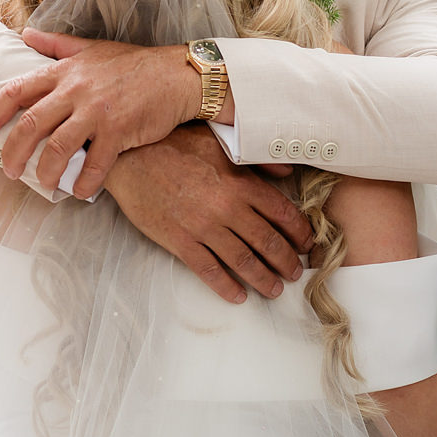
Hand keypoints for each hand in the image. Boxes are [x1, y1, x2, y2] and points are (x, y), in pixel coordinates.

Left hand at [0, 30, 197, 197]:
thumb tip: (24, 35)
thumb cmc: (133, 64)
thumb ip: (55, 45)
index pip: (16, 91)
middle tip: (7, 170)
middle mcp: (75, 91)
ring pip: (58, 148)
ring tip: (43, 184)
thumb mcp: (91, 48)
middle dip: (12, 152)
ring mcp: (97, 112)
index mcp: (64, 72)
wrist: (176, 75)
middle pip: (31, 125)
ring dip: (45, 172)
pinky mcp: (119, 131)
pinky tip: (80, 192)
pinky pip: (95, 164)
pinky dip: (84, 183)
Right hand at [104, 124, 312, 303]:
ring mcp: (203, 228)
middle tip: (296, 273)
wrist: (129, 158)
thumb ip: (254, 159)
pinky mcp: (179, 242)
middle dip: (286, 261)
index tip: (307, 243)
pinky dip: (226, 286)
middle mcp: (226, 208)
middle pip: (267, 242)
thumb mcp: (218, 141)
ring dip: (263, 279)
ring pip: (243, 261)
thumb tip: (285, 173)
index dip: (299, 231)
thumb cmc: (173, 143)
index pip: (281, 212)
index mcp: (239, 182)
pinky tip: (237, 295)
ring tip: (274, 289)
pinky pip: (209, 271)